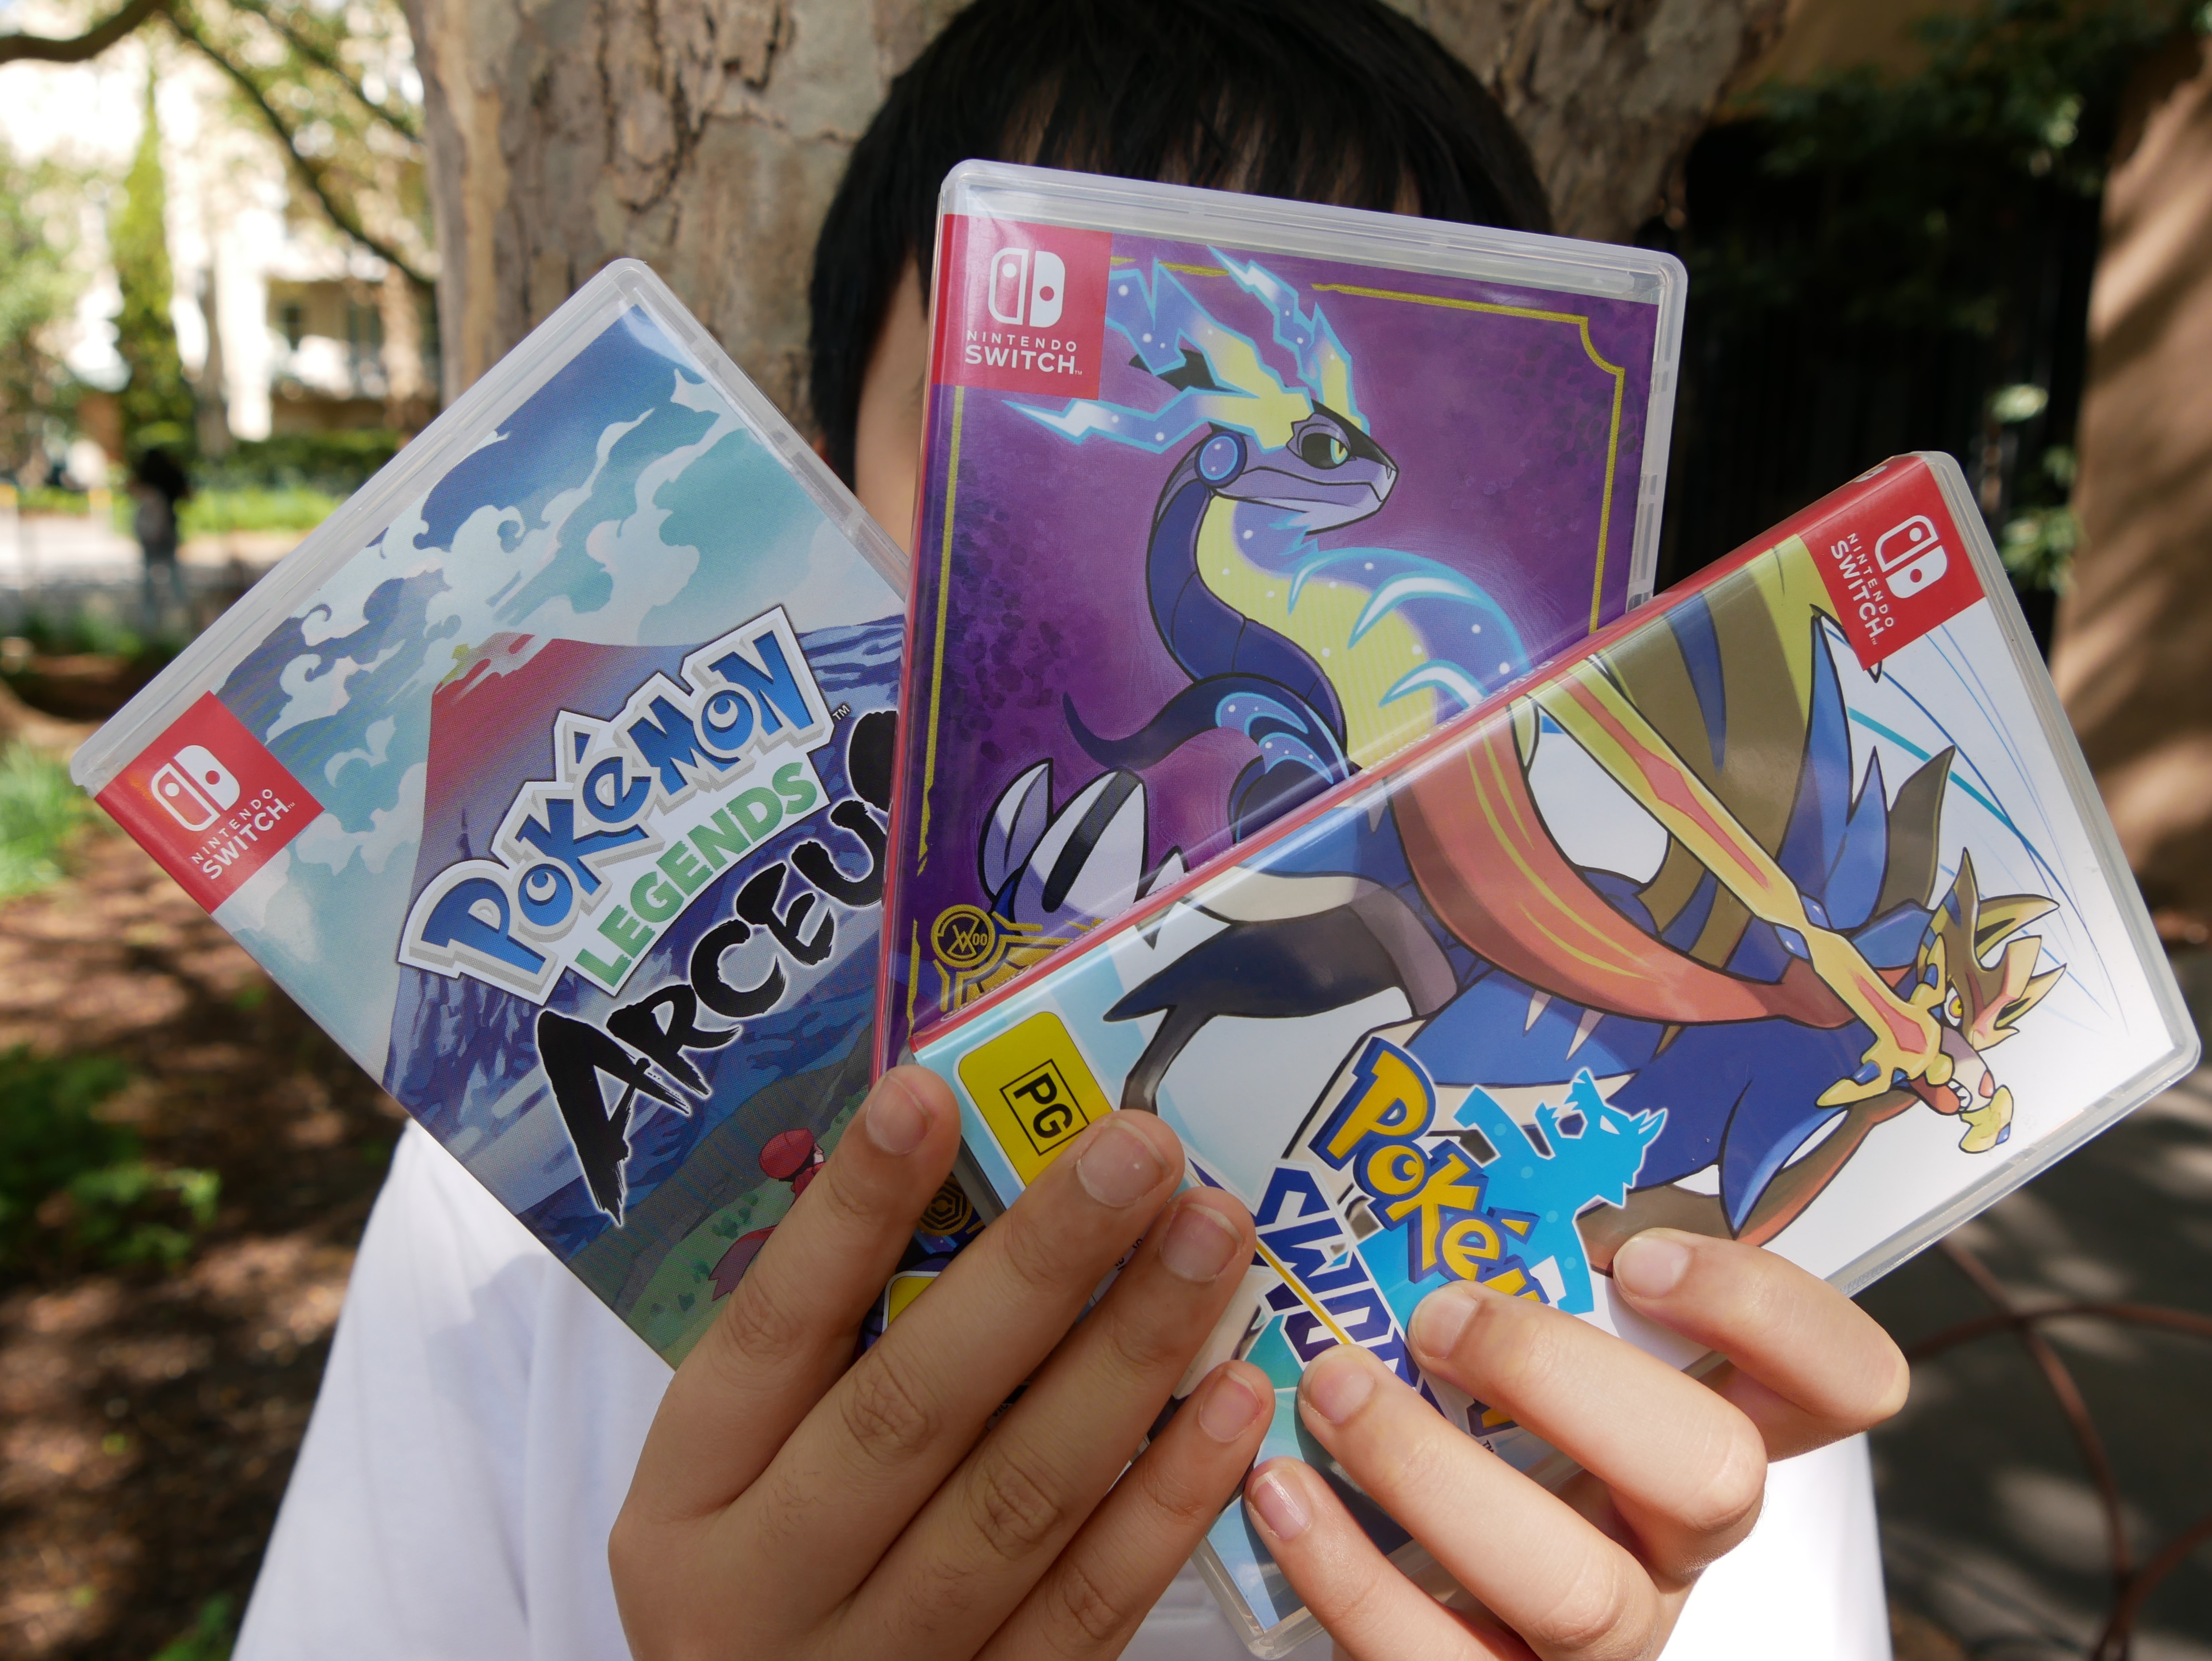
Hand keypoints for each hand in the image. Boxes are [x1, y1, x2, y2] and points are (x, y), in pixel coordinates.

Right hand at [610, 1069, 1275, 1659]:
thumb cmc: (768, 1561)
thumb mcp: (738, 1468)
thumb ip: (823, 1352)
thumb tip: (951, 1166)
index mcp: (688, 1500)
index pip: (772, 1333)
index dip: (851, 1214)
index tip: (928, 1091)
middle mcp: (767, 1587)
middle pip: (913, 1409)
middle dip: (1039, 1265)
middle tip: (1138, 1147)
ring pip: (1020, 1501)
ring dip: (1132, 1357)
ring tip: (1211, 1239)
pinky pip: (1090, 1607)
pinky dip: (1167, 1498)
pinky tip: (1233, 1398)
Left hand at [1243, 1229, 1908, 1658]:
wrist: (1394, 1603)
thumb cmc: (1458, 1436)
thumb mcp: (1511, 1355)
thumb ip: (1515, 1274)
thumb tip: (1426, 1137)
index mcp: (1703, 1434)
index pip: (1839, 1381)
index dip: (1769, 1313)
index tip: (1642, 1255)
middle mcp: (1673, 1541)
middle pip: (1715, 1476)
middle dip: (1564, 1378)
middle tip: (1438, 1315)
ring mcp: (1602, 1639)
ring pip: (1576, 1587)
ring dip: (1431, 1470)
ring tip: (1327, 1387)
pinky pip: (1435, 1658)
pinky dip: (1346, 1571)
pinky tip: (1279, 1491)